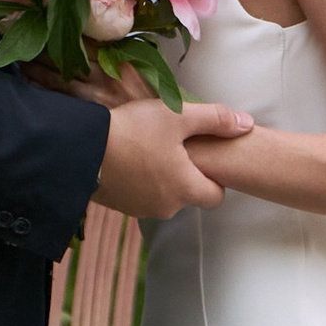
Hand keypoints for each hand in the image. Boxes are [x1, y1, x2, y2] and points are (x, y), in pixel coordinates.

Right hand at [92, 95, 253, 217]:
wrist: (79, 148)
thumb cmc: (133, 131)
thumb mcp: (178, 116)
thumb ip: (216, 119)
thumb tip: (247, 124)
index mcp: (185, 189)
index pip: (216, 196)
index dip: (214, 176)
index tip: (203, 156)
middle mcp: (166, 207)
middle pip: (188, 194)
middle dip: (185, 174)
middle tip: (172, 145)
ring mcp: (139, 209)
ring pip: (162, 195)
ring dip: (160, 177)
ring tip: (146, 147)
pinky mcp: (118, 206)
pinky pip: (139, 195)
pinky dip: (139, 180)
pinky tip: (127, 157)